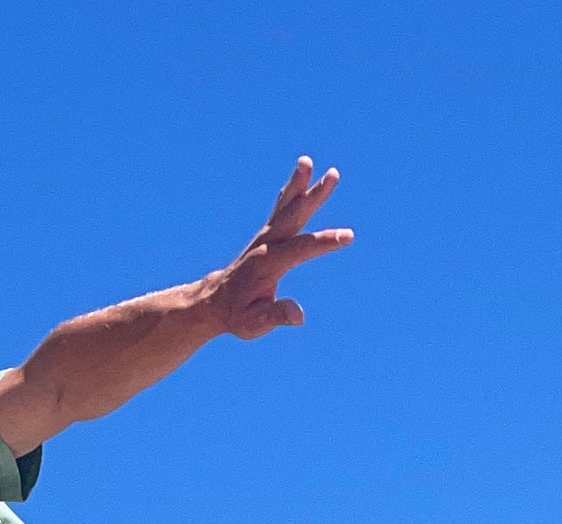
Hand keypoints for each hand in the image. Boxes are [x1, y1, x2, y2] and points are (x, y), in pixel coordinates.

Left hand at [209, 157, 352, 340]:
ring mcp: (265, 238)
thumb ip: (275, 316)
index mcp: (266, 265)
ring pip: (284, 207)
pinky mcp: (266, 236)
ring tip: (306, 161)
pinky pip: (280, 210)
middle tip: (332, 175)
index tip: (347, 235)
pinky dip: (290, 192)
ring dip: (297, 184)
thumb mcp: (253, 324)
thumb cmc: (237, 315)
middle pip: (293, 217)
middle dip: (313, 196)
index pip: (299, 250)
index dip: (323, 242)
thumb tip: (298, 316)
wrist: (215, 303)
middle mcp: (265, 246)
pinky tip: (301, 176)